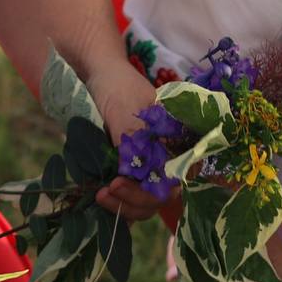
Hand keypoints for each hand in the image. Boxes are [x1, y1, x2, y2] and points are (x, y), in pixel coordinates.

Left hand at [82, 56, 169, 220]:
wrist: (102, 76)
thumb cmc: (119, 88)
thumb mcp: (125, 112)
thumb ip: (134, 141)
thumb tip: (134, 174)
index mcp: (181, 142)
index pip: (177, 178)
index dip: (153, 189)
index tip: (121, 182)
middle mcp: (171, 158)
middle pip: (163, 194)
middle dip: (135, 199)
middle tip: (107, 191)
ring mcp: (152, 167)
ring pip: (148, 201)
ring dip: (126, 205)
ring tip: (101, 195)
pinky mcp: (134, 172)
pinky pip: (134, 197)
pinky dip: (121, 204)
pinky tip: (103, 200)